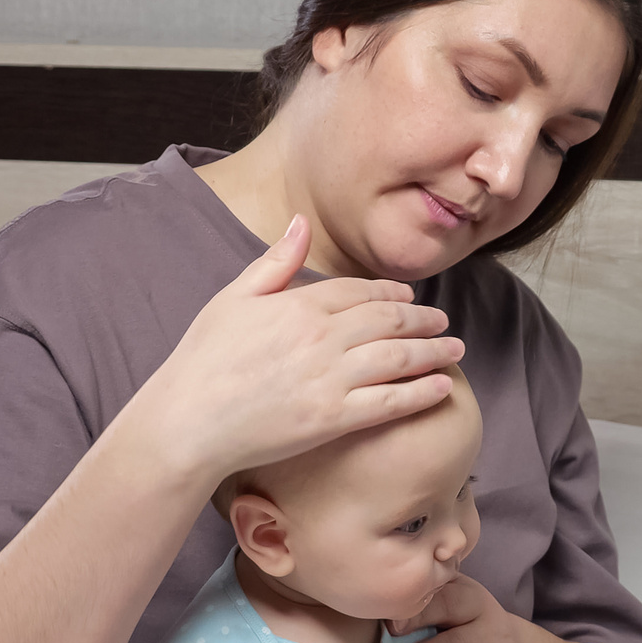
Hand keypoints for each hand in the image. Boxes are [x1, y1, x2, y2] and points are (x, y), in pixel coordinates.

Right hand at [133, 215, 465, 481]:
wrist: (187, 421)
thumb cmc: (204, 361)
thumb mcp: (233, 298)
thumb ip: (275, 262)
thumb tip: (300, 221)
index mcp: (299, 304)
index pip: (361, 291)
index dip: (392, 293)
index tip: (410, 297)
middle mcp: (321, 336)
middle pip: (389, 319)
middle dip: (423, 319)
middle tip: (443, 322)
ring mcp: (330, 377)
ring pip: (398, 357)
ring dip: (433, 352)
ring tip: (454, 349)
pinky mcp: (333, 417)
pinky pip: (390, 401)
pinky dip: (421, 392)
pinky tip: (442, 387)